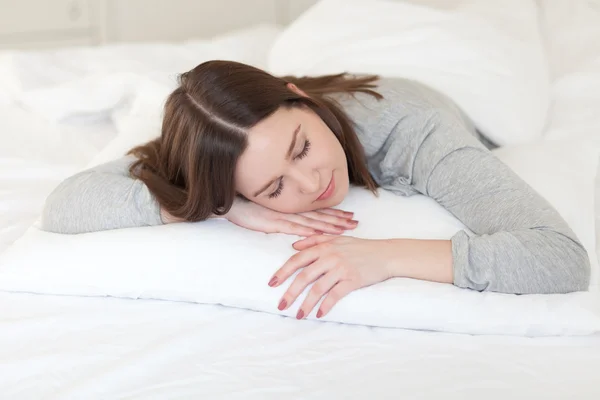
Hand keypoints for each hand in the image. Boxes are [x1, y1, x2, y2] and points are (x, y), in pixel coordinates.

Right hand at [225, 197, 358, 236]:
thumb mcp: (271, 213)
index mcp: (292, 208)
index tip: (350, 216)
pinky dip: (307, 231)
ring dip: (329, 226)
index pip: (318, 211)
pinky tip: (319, 234)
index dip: (334, 214)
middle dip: (338, 220)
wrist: (232, 203)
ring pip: (311, 222)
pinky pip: (293, 228)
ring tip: (345, 229)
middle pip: (319, 216)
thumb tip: (297, 226)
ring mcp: (284, 216)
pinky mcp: (274, 223)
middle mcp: (292, 211)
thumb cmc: (250, 208)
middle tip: (355, 222)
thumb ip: (285, 218)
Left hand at [268, 235, 397, 318]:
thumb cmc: (360, 247)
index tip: (272, 283)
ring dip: (306, 304)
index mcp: (324, 247)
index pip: (297, 260)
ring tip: (298, 315)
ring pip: (318, 288)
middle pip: (304, 276)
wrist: (385, 254)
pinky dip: (326, 306)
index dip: (283, 272)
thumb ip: (314, 240)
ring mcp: (341, 269)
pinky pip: (335, 295)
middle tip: (281, 305)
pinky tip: (319, 314)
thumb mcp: (336, 239)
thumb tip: (294, 246)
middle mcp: (330, 257)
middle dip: (291, 292)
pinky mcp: (352, 280)